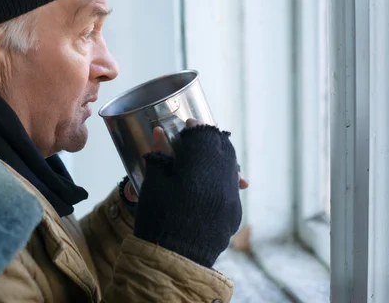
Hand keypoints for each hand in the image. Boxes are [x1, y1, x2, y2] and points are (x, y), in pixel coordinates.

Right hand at [132, 119, 243, 267]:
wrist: (170, 261)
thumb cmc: (156, 219)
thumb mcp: (153, 184)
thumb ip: (160, 155)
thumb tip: (161, 132)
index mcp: (200, 170)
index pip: (204, 136)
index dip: (195, 128)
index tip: (186, 127)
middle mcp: (222, 182)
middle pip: (223, 148)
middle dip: (209, 139)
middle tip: (195, 139)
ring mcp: (232, 199)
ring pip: (231, 166)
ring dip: (218, 157)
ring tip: (202, 159)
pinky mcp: (235, 214)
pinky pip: (231, 186)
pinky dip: (221, 177)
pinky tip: (208, 180)